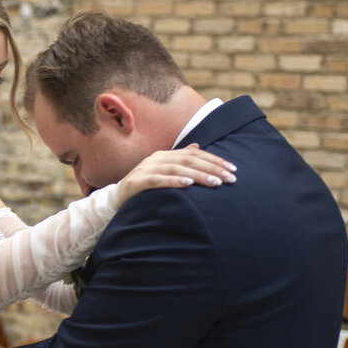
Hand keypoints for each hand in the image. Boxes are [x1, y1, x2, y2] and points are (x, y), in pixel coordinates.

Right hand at [117, 144, 235, 202]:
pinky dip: (173, 181)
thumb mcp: (163, 172)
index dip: (214, 160)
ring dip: (198, 175)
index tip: (233, 169)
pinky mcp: (136, 182)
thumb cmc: (144, 188)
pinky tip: (187, 184)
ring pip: (176, 168)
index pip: (194, 154)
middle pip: (188, 159)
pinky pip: (157, 180)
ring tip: (215, 182)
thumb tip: (197, 147)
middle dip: (211, 168)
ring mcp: (145, 169)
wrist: (115, 201)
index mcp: (164, 155)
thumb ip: (179, 160)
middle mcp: (156, 159)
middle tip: (230, 178)